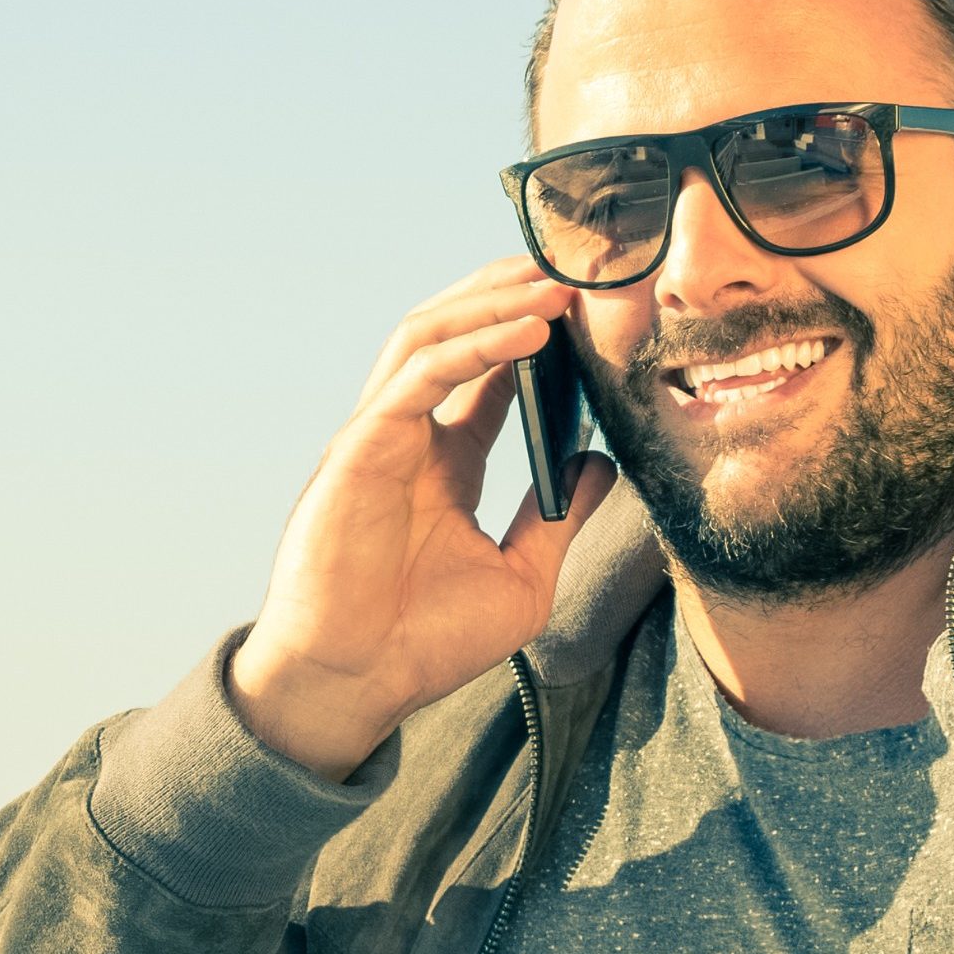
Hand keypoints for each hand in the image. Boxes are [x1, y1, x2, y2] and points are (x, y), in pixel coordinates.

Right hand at [229, 257, 614, 779]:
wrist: (356, 685)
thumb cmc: (423, 642)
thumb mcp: (522, 578)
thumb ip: (556, 517)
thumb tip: (598, 463)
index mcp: (442, 465)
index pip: (488, 374)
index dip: (533, 333)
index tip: (590, 308)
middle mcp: (407, 438)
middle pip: (455, 334)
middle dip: (510, 292)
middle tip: (577, 268)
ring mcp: (378, 437)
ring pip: (430, 335)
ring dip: (494, 301)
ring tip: (557, 282)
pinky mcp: (360, 448)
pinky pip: (420, 376)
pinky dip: (475, 346)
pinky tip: (529, 332)